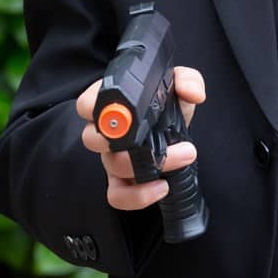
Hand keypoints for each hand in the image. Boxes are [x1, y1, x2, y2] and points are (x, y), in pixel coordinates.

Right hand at [76, 67, 206, 212]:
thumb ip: (187, 80)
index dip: (96, 107)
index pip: (86, 104)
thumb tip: (192, 93)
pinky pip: (116, 196)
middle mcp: (104, 131)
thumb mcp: (178, 85)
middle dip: (127, 139)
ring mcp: (109, 157)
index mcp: (110, 102)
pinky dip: (137, 196)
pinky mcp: (120, 181)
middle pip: (92, 138)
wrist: (176, 130)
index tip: (128, 111)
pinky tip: (163, 187)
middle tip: (161, 134)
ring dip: (148, 164)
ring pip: (111, 165)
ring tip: (185, 154)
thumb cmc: (168, 103)